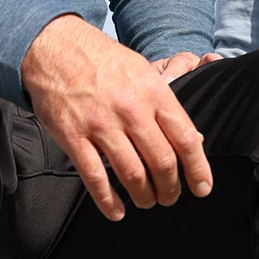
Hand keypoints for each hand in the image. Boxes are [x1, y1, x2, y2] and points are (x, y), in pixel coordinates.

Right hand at [21, 15, 212, 220]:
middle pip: (162, 161)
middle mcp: (131, 109)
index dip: (198, 168)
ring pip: (132, 174)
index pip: (185, 138)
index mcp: (154, 92)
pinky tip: (117, 211)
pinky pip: (95, 177)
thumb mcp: (143, 73)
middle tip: (170, 197)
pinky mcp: (73, 136)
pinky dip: (108, 201)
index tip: (203, 188)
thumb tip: (194, 139)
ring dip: (144, 196)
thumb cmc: (105, 62)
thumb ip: (166, 106)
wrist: (55, 47)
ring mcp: (100, 124)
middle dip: (171, 188)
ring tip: (147, 201)